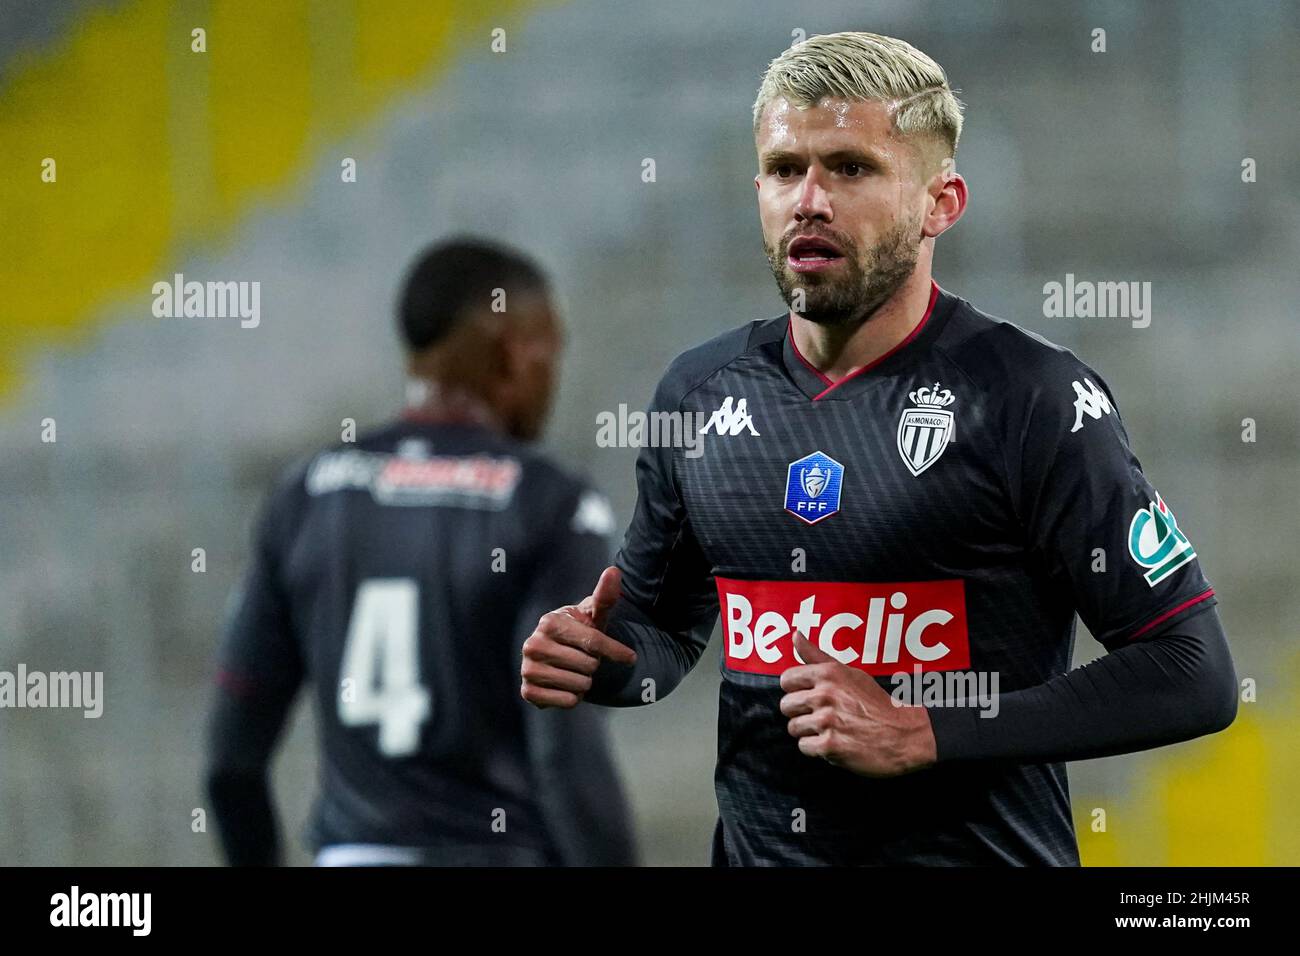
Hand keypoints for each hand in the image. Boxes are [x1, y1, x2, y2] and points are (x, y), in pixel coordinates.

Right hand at [521, 566, 636, 708]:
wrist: (559, 654)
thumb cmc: (580, 631)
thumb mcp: (594, 615)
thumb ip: (605, 596)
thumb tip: (614, 571)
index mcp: (549, 622)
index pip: (594, 642)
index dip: (616, 651)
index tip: (631, 658)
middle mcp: (533, 644)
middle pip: (588, 666)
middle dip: (593, 665)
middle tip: (583, 658)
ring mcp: (528, 669)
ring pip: (580, 685)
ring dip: (585, 682)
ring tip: (574, 671)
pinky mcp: (528, 692)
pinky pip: (568, 701)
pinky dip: (574, 697)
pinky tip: (566, 685)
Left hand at [779, 633, 936, 776]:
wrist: (904, 735)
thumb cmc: (876, 703)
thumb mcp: (850, 673)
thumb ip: (817, 656)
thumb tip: (796, 635)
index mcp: (828, 673)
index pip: (786, 679)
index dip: (795, 689)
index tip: (807, 695)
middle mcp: (825, 695)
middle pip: (786, 706)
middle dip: (800, 712)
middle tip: (820, 715)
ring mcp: (827, 721)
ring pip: (794, 727)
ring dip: (809, 731)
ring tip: (830, 729)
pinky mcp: (830, 746)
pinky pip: (804, 747)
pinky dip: (817, 748)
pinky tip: (834, 742)